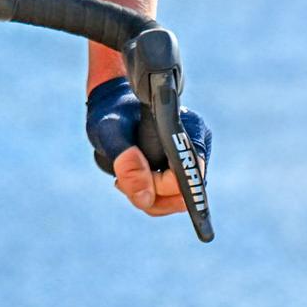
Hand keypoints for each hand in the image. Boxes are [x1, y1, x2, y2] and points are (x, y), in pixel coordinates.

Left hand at [85, 76, 211, 217]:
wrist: (113, 105)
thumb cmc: (112, 112)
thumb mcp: (110, 132)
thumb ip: (126, 163)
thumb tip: (144, 198)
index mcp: (190, 129)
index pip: (188, 176)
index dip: (160, 186)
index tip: (131, 179)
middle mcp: (196, 145)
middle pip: (183, 194)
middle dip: (150, 194)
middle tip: (122, 179)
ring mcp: (189, 160)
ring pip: (174, 200)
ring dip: (147, 196)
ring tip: (124, 177)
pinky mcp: (180, 171)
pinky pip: (168, 198)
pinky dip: (148, 195)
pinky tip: (131, 178)